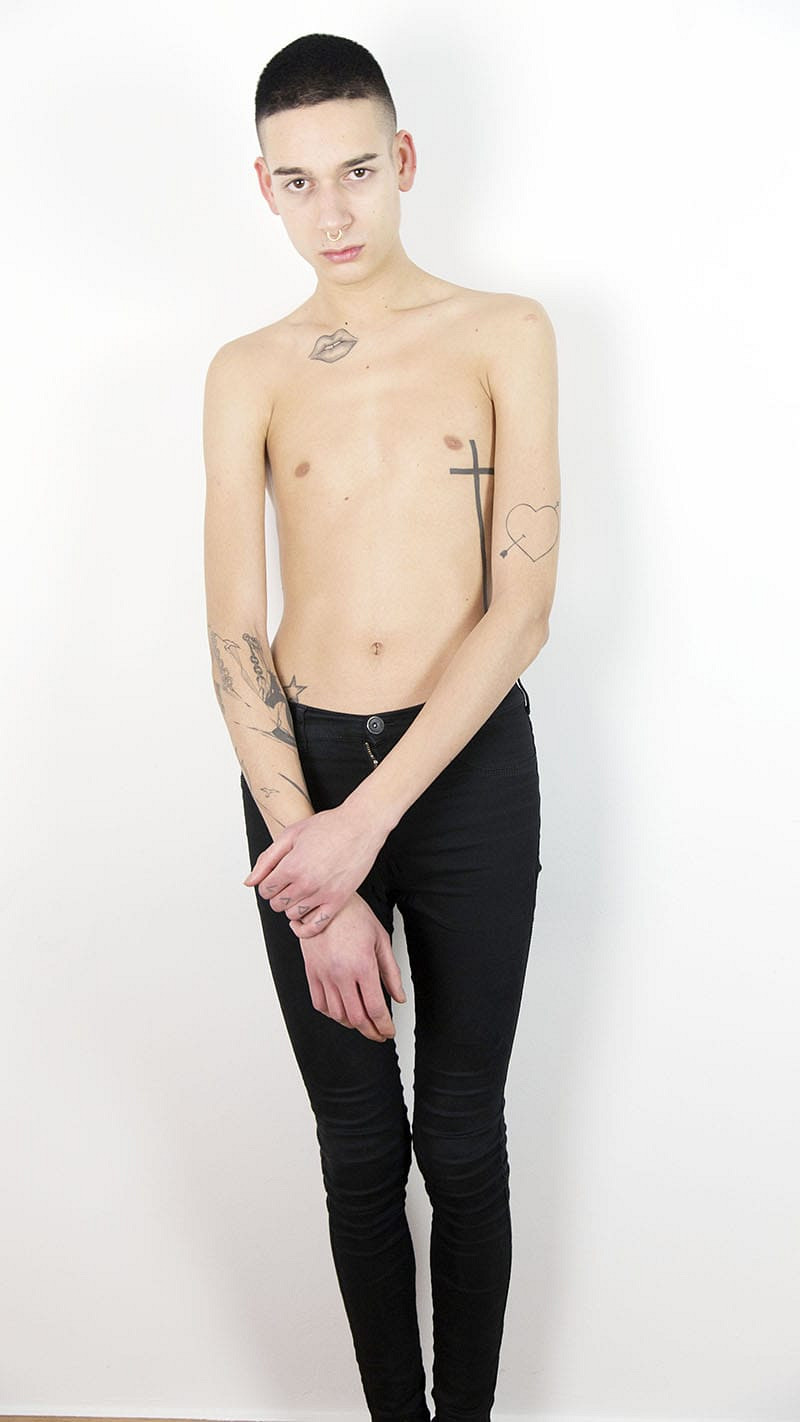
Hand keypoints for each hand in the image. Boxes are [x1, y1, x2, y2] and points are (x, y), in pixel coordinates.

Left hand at [243, 802, 386, 937]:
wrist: (360, 825)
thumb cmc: (328, 826)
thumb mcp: (290, 835)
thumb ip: (266, 860)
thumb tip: (249, 882)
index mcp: (291, 866)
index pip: (265, 890)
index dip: (267, 883)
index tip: (276, 877)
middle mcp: (306, 883)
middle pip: (277, 904)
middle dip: (278, 894)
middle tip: (289, 881)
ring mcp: (323, 894)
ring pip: (293, 914)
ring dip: (292, 905)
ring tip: (300, 891)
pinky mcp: (338, 901)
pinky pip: (315, 926)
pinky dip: (305, 927)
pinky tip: (304, 915)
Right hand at [298, 891, 406, 1041]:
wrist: (323, 902)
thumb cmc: (354, 916)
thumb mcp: (380, 940)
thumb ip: (391, 972)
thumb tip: (399, 998)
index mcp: (363, 966)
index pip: (376, 1008)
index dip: (384, 1026)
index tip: (389, 1031)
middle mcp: (342, 974)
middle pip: (357, 1017)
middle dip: (370, 1031)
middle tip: (379, 1034)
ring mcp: (324, 975)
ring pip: (337, 1014)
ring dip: (352, 1024)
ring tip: (362, 1023)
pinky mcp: (311, 972)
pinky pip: (319, 1003)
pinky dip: (332, 1014)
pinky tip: (341, 1012)